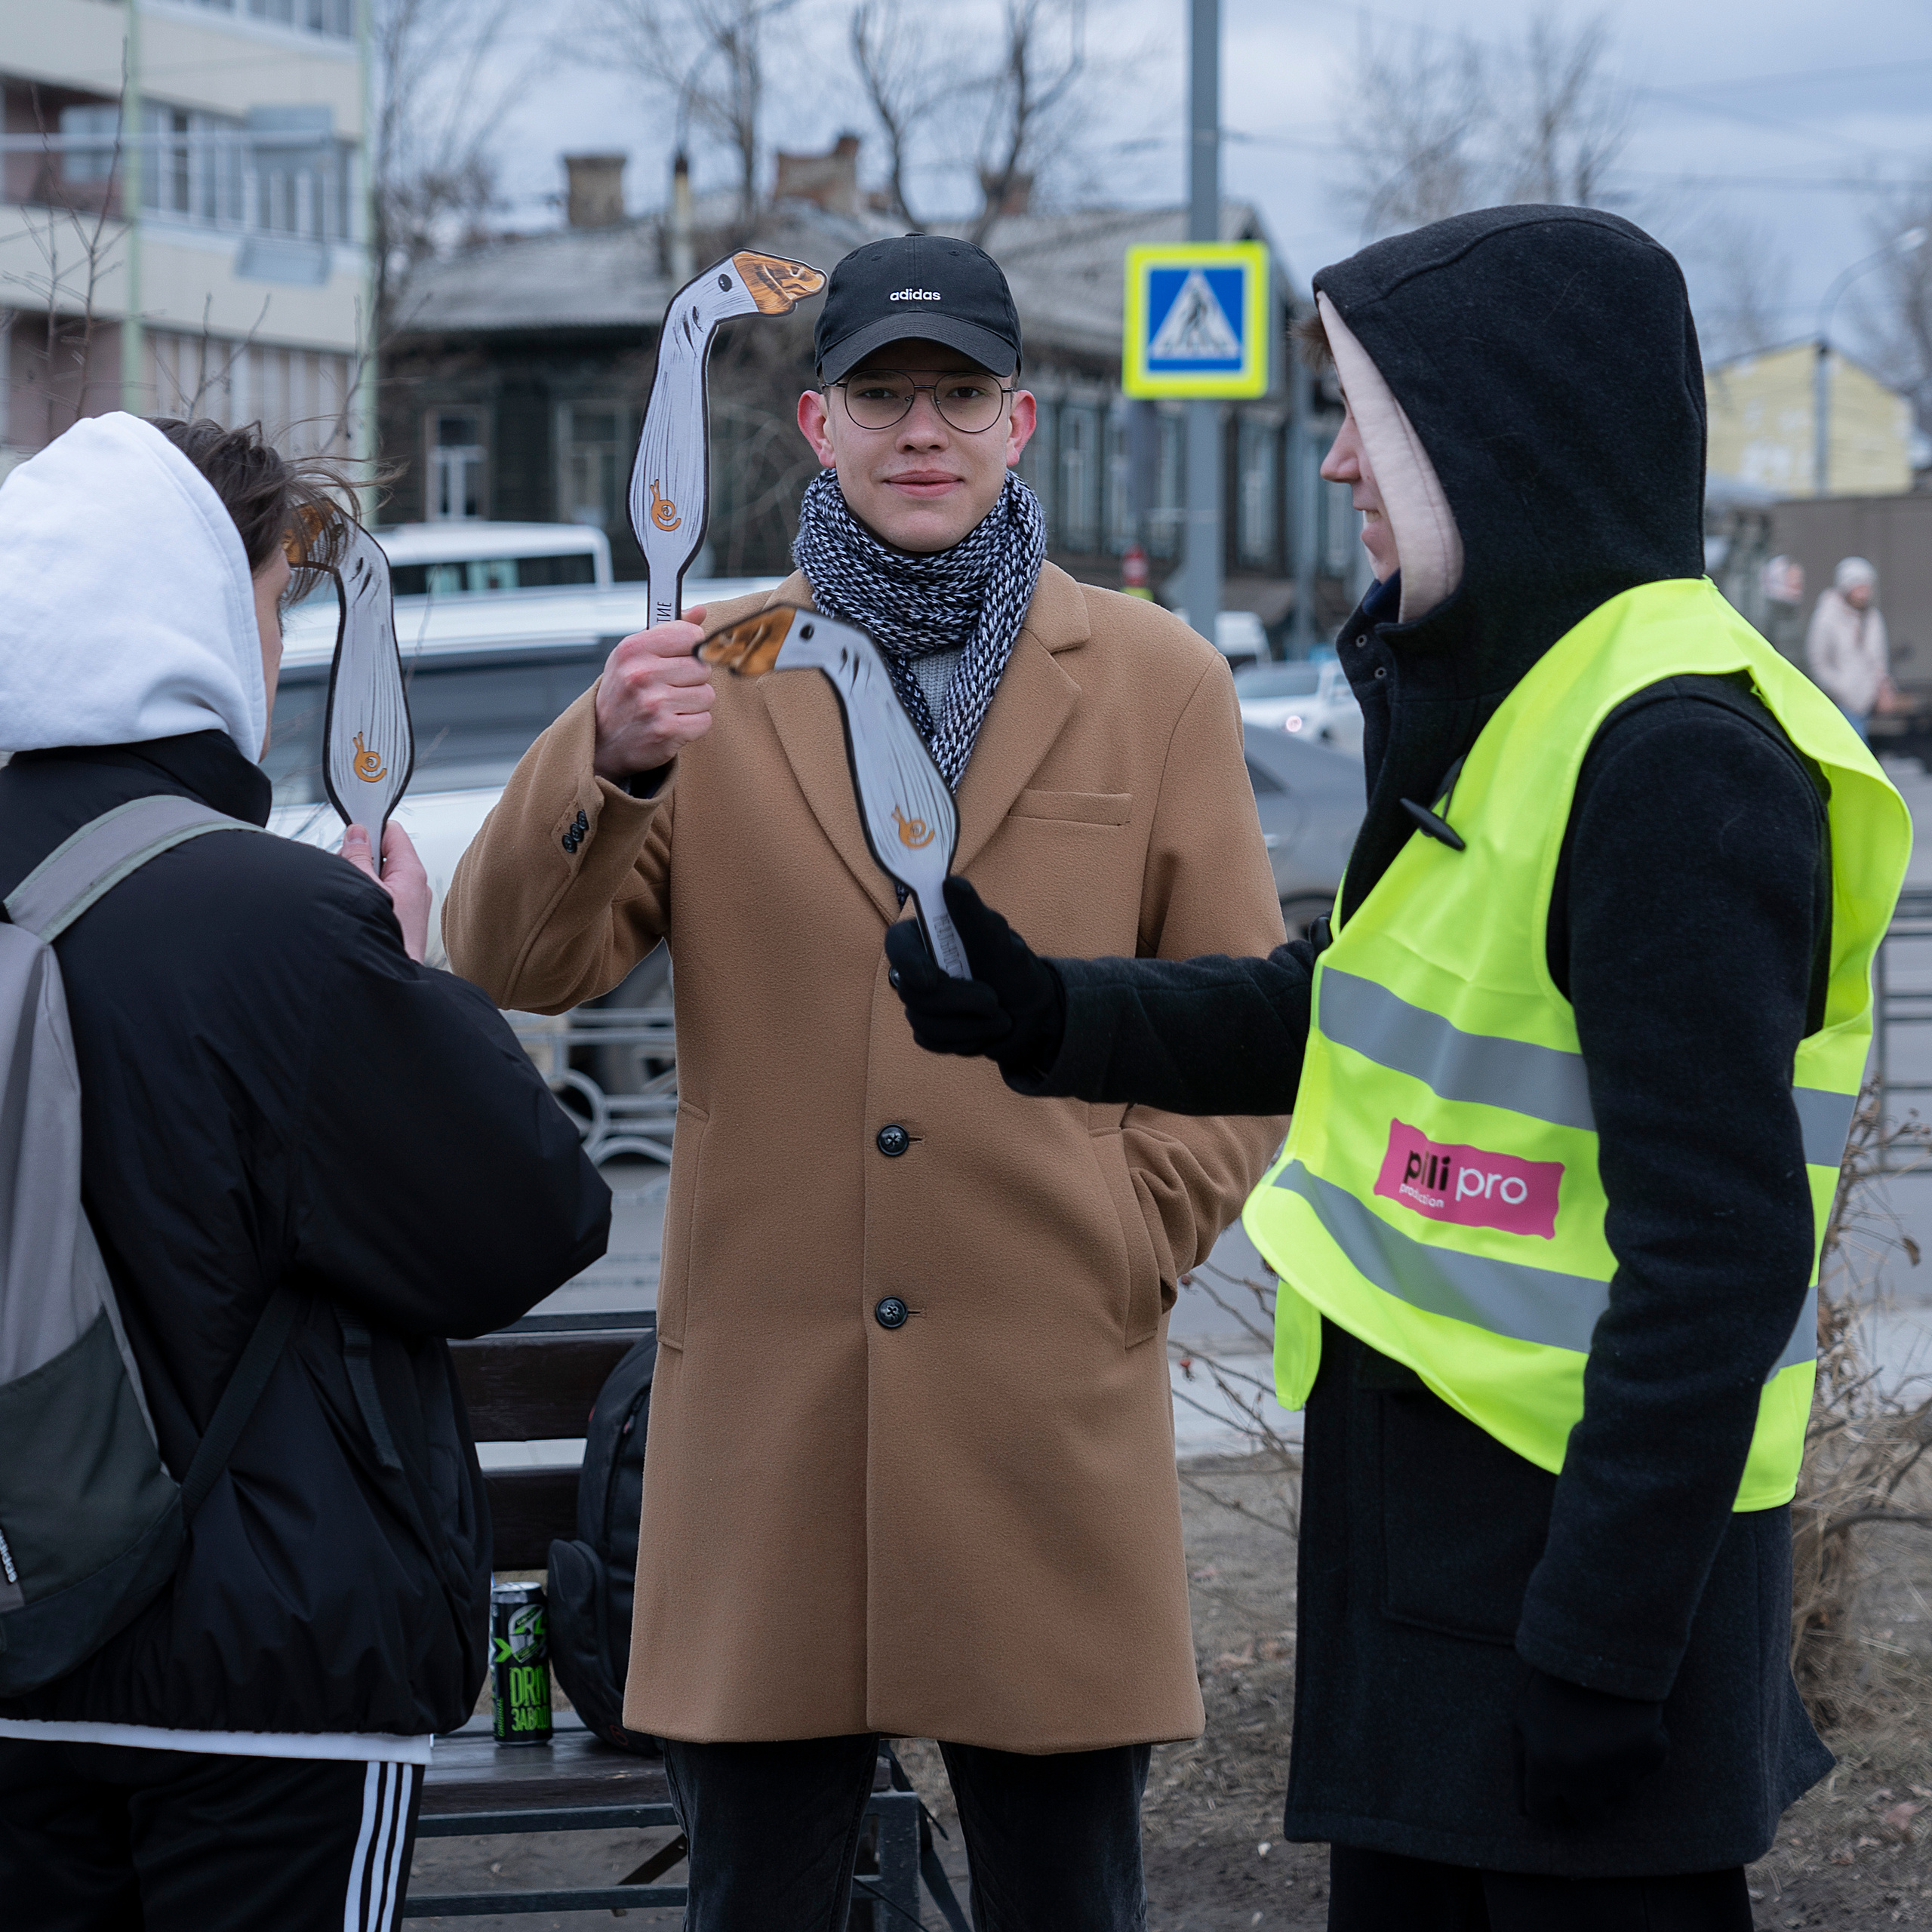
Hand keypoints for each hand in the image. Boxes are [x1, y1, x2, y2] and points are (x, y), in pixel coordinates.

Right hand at [342, 820, 430, 963]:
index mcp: (412, 873)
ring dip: (359, 880)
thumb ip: (358, 856)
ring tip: (349, 895)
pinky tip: (354, 909)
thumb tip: (358, 834)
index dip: (370, 829)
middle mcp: (415, 887)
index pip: (393, 832)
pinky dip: (364, 897)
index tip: (350, 833)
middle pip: (383, 854)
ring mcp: (409, 904)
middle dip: (359, 858)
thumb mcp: (364, 887)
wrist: (390, 980)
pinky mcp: (401, 920)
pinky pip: (380, 897)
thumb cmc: (387, 939)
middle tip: (344, 871)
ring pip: (378, 878)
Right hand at [593, 606, 711, 782]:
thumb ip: (669, 631)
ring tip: (670, 707)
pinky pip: (705, 721)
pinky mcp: (666, 731)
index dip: (691, 648)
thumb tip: (700, 611)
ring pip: (707, 695)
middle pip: (702, 667)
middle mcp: (641, 674)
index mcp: (633, 649)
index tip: (680, 657)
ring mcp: (654, 704)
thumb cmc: (622, 694)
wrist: (601, 741)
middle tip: (670, 688)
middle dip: (692, 680)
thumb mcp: (634, 656)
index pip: (690, 635)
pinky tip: (672, 723)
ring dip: (694, 704)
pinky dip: (693, 725)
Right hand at [884, 876, 1064, 1072]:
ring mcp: (922, 1001)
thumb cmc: (1017, 970)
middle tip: (994, 1000)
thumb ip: (974, 916)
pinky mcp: (929, 1029)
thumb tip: (952, 883)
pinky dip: (965, 1039)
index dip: (908, 962)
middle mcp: (920, 967)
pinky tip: (985, 1030)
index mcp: (930, 937)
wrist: (1033, 1015)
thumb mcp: (1001, 942)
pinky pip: (931, 1041)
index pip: (898, 944)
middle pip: (912, 991)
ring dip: (969, 1024)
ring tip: (1000, 1017)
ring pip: (922, 1021)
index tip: (930, 980)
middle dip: (959, 1001)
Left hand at [1515, 1666, 1668, 1827]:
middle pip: (1586, 1816)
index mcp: (1544, 1765)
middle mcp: (1582, 1774)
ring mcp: (1620, 1768)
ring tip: (1600, 1737)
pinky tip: (1624, 1728)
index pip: (1544, 1814)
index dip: (1547, 1802)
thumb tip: (1527, 1813)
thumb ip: (1522, 1769)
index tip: (1553, 1791)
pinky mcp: (1652, 1756)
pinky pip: (1644, 1773)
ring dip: (1609, 1778)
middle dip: (1581, 1799)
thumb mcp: (1522, 1720)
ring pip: (1618, 1797)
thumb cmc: (1552, 1684)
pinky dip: (1636, 1757)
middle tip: (1582, 1769)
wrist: (1598, 1645)